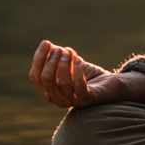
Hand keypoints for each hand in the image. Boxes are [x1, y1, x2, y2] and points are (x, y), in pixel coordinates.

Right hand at [29, 40, 144, 108]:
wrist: (109, 85)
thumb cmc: (86, 74)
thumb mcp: (68, 64)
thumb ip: (56, 57)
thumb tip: (47, 45)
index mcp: (48, 90)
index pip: (35, 76)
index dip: (39, 58)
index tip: (47, 43)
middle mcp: (56, 99)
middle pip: (46, 79)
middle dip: (52, 60)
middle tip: (62, 49)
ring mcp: (71, 101)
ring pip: (62, 82)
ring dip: (65, 63)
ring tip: (71, 52)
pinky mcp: (86, 100)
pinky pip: (79, 87)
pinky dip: (78, 71)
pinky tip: (80, 60)